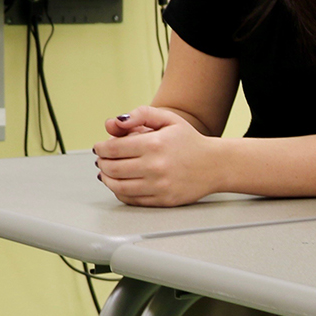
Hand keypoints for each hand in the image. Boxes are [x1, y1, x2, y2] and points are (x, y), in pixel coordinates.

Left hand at [93, 107, 220, 205]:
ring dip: (107, 179)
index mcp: (155, 144)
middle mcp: (155, 166)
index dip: (101, 148)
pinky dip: (120, 192)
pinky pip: (131, 199)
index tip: (100, 147)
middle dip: (102, 163)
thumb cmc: (189, 141)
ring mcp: (159, 186)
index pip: (113, 148)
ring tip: (107, 172)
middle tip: (102, 159)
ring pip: (118, 186)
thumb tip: (114, 122)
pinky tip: (120, 184)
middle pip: (112, 168)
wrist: (215, 165)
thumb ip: (140, 115)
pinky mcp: (163, 200)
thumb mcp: (167, 119)